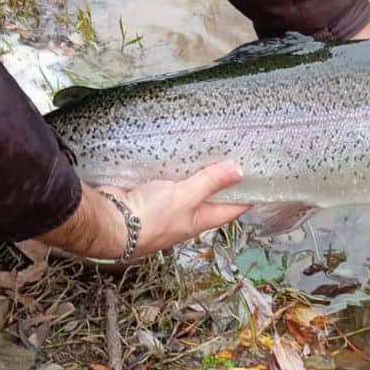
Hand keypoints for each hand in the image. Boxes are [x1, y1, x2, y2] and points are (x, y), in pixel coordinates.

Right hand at [35, 163, 250, 260]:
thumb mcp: (185, 197)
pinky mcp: (148, 193)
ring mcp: (165, 204)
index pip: (232, 208)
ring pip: (186, 186)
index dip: (247, 195)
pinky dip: (172, 167)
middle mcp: (185, 214)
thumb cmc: (149, 219)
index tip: (260, 178)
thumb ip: (210, 182)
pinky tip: (176, 152)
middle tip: (235, 154)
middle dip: (221, 178)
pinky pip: (166, 179)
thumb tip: (239, 171)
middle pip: (209, 195)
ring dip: (195, 171)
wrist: (109, 222)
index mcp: (200, 219)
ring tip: (209, 147)